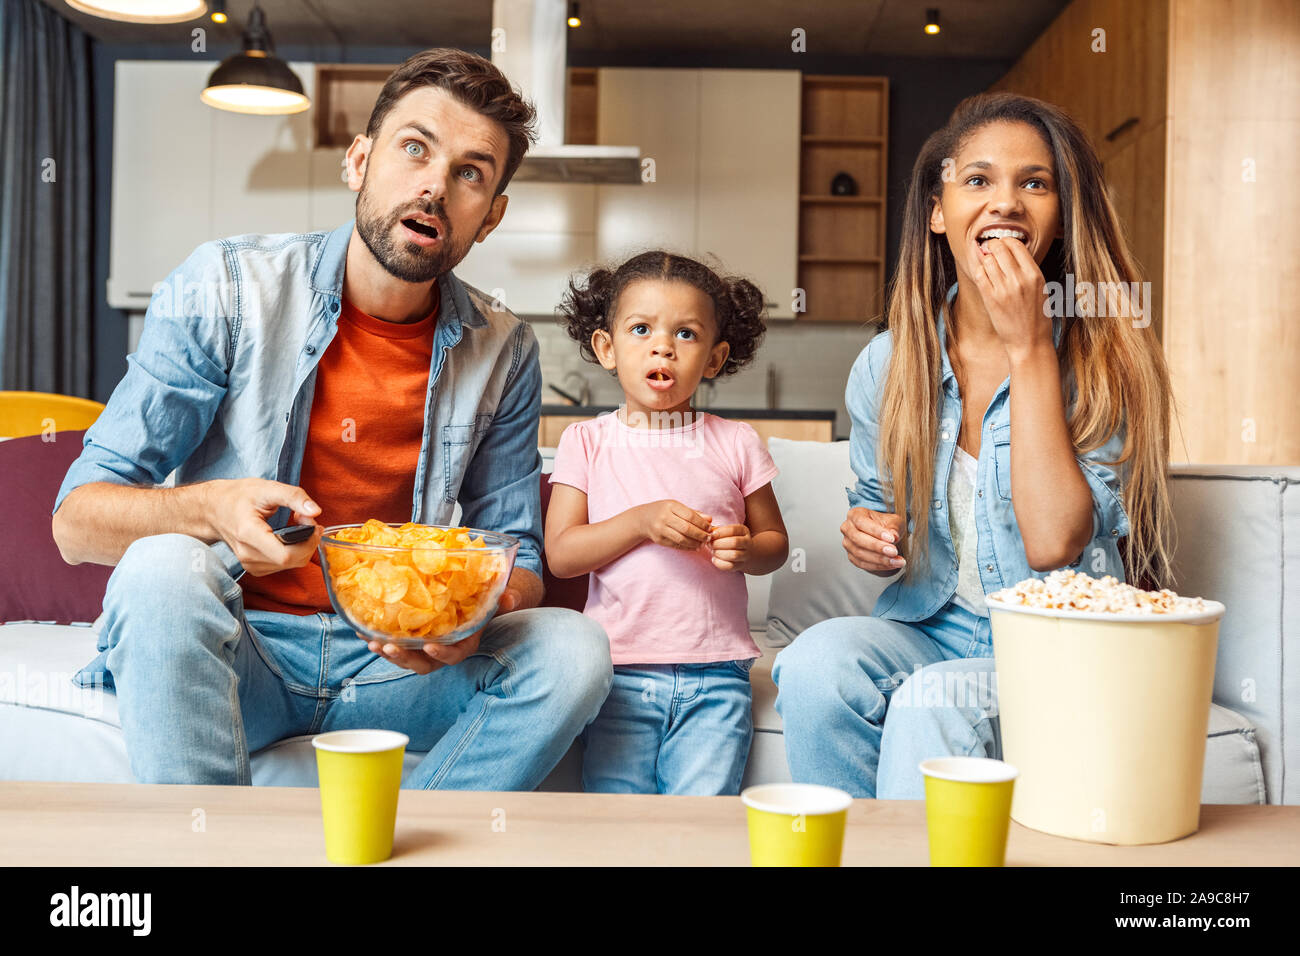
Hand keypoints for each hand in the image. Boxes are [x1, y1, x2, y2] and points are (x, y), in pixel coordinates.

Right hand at [203, 477, 322, 575]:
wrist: (214, 509)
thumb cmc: (238, 497)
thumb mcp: (267, 488)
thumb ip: (293, 497)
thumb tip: (316, 511)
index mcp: (249, 534)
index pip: (286, 555)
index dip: (307, 542)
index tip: (312, 522)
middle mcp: (247, 554)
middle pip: (292, 561)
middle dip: (308, 541)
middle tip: (306, 519)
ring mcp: (249, 564)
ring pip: (291, 565)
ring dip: (302, 546)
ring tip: (297, 523)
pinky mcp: (255, 567)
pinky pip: (284, 565)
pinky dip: (293, 551)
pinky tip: (289, 535)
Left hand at [365, 587, 522, 674]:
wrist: (477, 595)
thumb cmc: (487, 597)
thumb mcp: (499, 596)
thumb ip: (505, 598)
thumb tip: (510, 597)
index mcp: (465, 642)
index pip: (455, 655)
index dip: (443, 654)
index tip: (430, 645)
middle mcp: (444, 648)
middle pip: (424, 663)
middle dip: (405, 658)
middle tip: (388, 648)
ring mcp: (426, 645)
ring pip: (406, 657)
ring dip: (387, 652)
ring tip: (371, 642)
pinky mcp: (412, 637)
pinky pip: (394, 643)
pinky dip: (378, 638)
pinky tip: (362, 629)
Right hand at [637, 500, 712, 550]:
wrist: (643, 519)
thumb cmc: (664, 511)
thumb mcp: (677, 507)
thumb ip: (693, 513)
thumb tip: (710, 519)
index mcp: (670, 506)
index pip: (690, 516)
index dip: (702, 523)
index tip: (710, 528)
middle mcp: (664, 517)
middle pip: (686, 528)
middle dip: (700, 535)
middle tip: (709, 537)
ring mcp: (660, 529)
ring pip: (682, 539)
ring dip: (695, 543)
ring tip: (703, 543)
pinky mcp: (659, 540)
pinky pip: (676, 545)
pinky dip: (688, 547)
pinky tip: (695, 546)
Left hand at [708, 523, 751, 570]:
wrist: (746, 553)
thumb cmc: (732, 539)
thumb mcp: (728, 532)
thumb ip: (718, 531)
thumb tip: (709, 534)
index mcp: (743, 531)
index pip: (733, 530)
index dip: (720, 532)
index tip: (711, 535)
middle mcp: (747, 542)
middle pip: (734, 542)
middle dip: (718, 543)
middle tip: (710, 544)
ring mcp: (745, 555)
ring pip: (734, 555)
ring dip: (719, 553)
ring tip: (713, 551)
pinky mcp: (740, 565)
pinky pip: (730, 566)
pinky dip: (719, 563)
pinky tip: (714, 559)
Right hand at [841, 507, 906, 573]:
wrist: (884, 535)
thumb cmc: (885, 525)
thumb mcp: (893, 521)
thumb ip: (894, 527)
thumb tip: (894, 536)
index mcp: (855, 514)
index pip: (862, 522)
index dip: (876, 531)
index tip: (891, 538)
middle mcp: (848, 528)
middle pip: (858, 538)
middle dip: (877, 547)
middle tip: (893, 551)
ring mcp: (848, 543)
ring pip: (860, 553)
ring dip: (880, 559)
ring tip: (896, 560)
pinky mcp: (852, 557)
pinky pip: (863, 564)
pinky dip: (878, 565)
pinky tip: (891, 564)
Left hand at [971, 236, 1053, 359]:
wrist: (1029, 341)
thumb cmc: (1036, 315)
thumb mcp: (1041, 288)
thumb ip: (1027, 269)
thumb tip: (1009, 250)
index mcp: (1035, 274)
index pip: (1016, 244)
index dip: (1006, 241)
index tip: (1002, 245)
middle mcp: (1019, 279)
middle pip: (999, 248)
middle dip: (992, 246)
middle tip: (990, 251)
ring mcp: (1004, 289)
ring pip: (987, 260)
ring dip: (985, 259)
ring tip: (988, 264)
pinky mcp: (991, 299)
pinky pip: (979, 275)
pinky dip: (979, 270)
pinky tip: (983, 273)